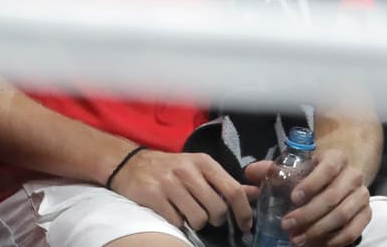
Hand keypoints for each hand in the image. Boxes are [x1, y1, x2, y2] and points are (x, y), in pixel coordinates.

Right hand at [110, 148, 250, 232]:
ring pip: (198, 219)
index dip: (243, 212)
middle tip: (206, 214)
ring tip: (187, 212)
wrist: (130, 163)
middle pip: (217, 209)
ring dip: (196, 222)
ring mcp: (169, 183)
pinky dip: (177, 222)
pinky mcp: (153, 195)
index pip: (232, 190)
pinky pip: (177, 221)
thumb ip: (226, 183)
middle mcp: (187, 170)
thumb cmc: (171, 168)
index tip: (244, 225)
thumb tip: (255, 193)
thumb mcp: (199, 169)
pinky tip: (171, 211)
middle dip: (215, 219)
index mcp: (203, 162)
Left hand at [243, 148, 369, 246]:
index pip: (326, 170)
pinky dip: (334, 240)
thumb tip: (249, 173)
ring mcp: (362, 196)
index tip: (293, 198)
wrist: (340, 176)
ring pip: (342, 216)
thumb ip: (272, 169)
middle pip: (332, 197)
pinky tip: (316, 244)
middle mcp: (353, 175)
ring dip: (318, 230)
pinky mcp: (366, 214)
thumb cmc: (312, 171)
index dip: (310, 184)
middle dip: (308, 214)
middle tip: (287, 225)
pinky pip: (353, 231)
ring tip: (297, 239)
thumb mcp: (295, 166)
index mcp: (336, 158)